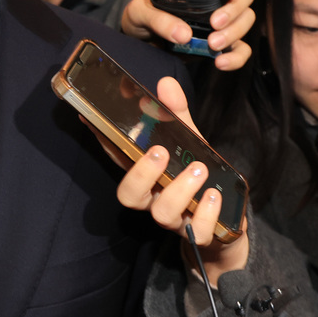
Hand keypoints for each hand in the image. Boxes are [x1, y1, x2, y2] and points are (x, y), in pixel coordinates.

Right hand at [111, 77, 247, 281]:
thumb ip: (177, 114)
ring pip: (162, 212)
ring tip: (199, 169)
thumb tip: (166, 83)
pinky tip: (214, 195)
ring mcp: (174, 218)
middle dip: (141, 173)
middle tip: (159, 152)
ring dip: (180, 189)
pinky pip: (198, 231)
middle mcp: (153, 198)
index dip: (103, 141)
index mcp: (146, 175)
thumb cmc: (199, 178)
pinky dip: (206, 213)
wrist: (226, 225)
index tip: (91, 119)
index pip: (118, 158)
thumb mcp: (191, 141)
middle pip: (129, 195)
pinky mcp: (200, 233)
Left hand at [120, 0, 255, 71]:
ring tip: (212, 45)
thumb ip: (158, 19)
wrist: (138, 42)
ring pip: (246, 21)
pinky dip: (236, 57)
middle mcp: (215, 2)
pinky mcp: (220, 46)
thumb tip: (183, 34)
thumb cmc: (141, 18)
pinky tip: (221, 62)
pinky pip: (240, 50)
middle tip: (215, 24)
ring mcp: (221, 24)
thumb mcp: (140, 12)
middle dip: (235, 10)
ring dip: (234, 33)